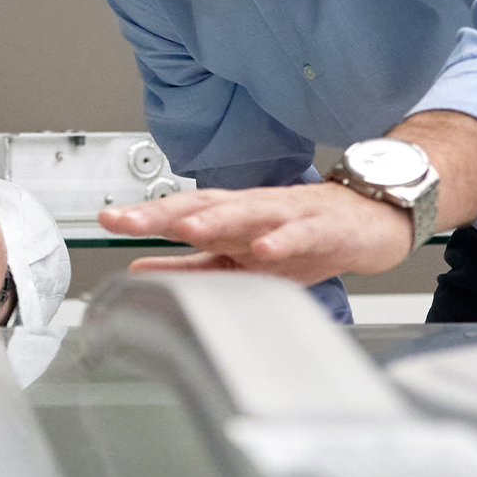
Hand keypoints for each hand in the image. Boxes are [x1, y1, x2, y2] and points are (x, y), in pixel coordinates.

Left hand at [102, 182, 413, 286]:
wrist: (370, 219)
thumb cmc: (304, 236)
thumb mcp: (241, 256)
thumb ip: (190, 264)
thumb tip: (137, 269)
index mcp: (229, 216)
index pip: (179, 212)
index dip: (143, 216)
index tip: (106, 220)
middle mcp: (252, 209)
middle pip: (202, 207)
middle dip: (162, 213)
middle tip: (126, 220)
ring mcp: (287, 215)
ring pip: (247, 214)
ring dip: (215, 221)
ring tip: (186, 229)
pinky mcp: (323, 227)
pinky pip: (300, 233)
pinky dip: (282, 240)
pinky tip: (265, 249)